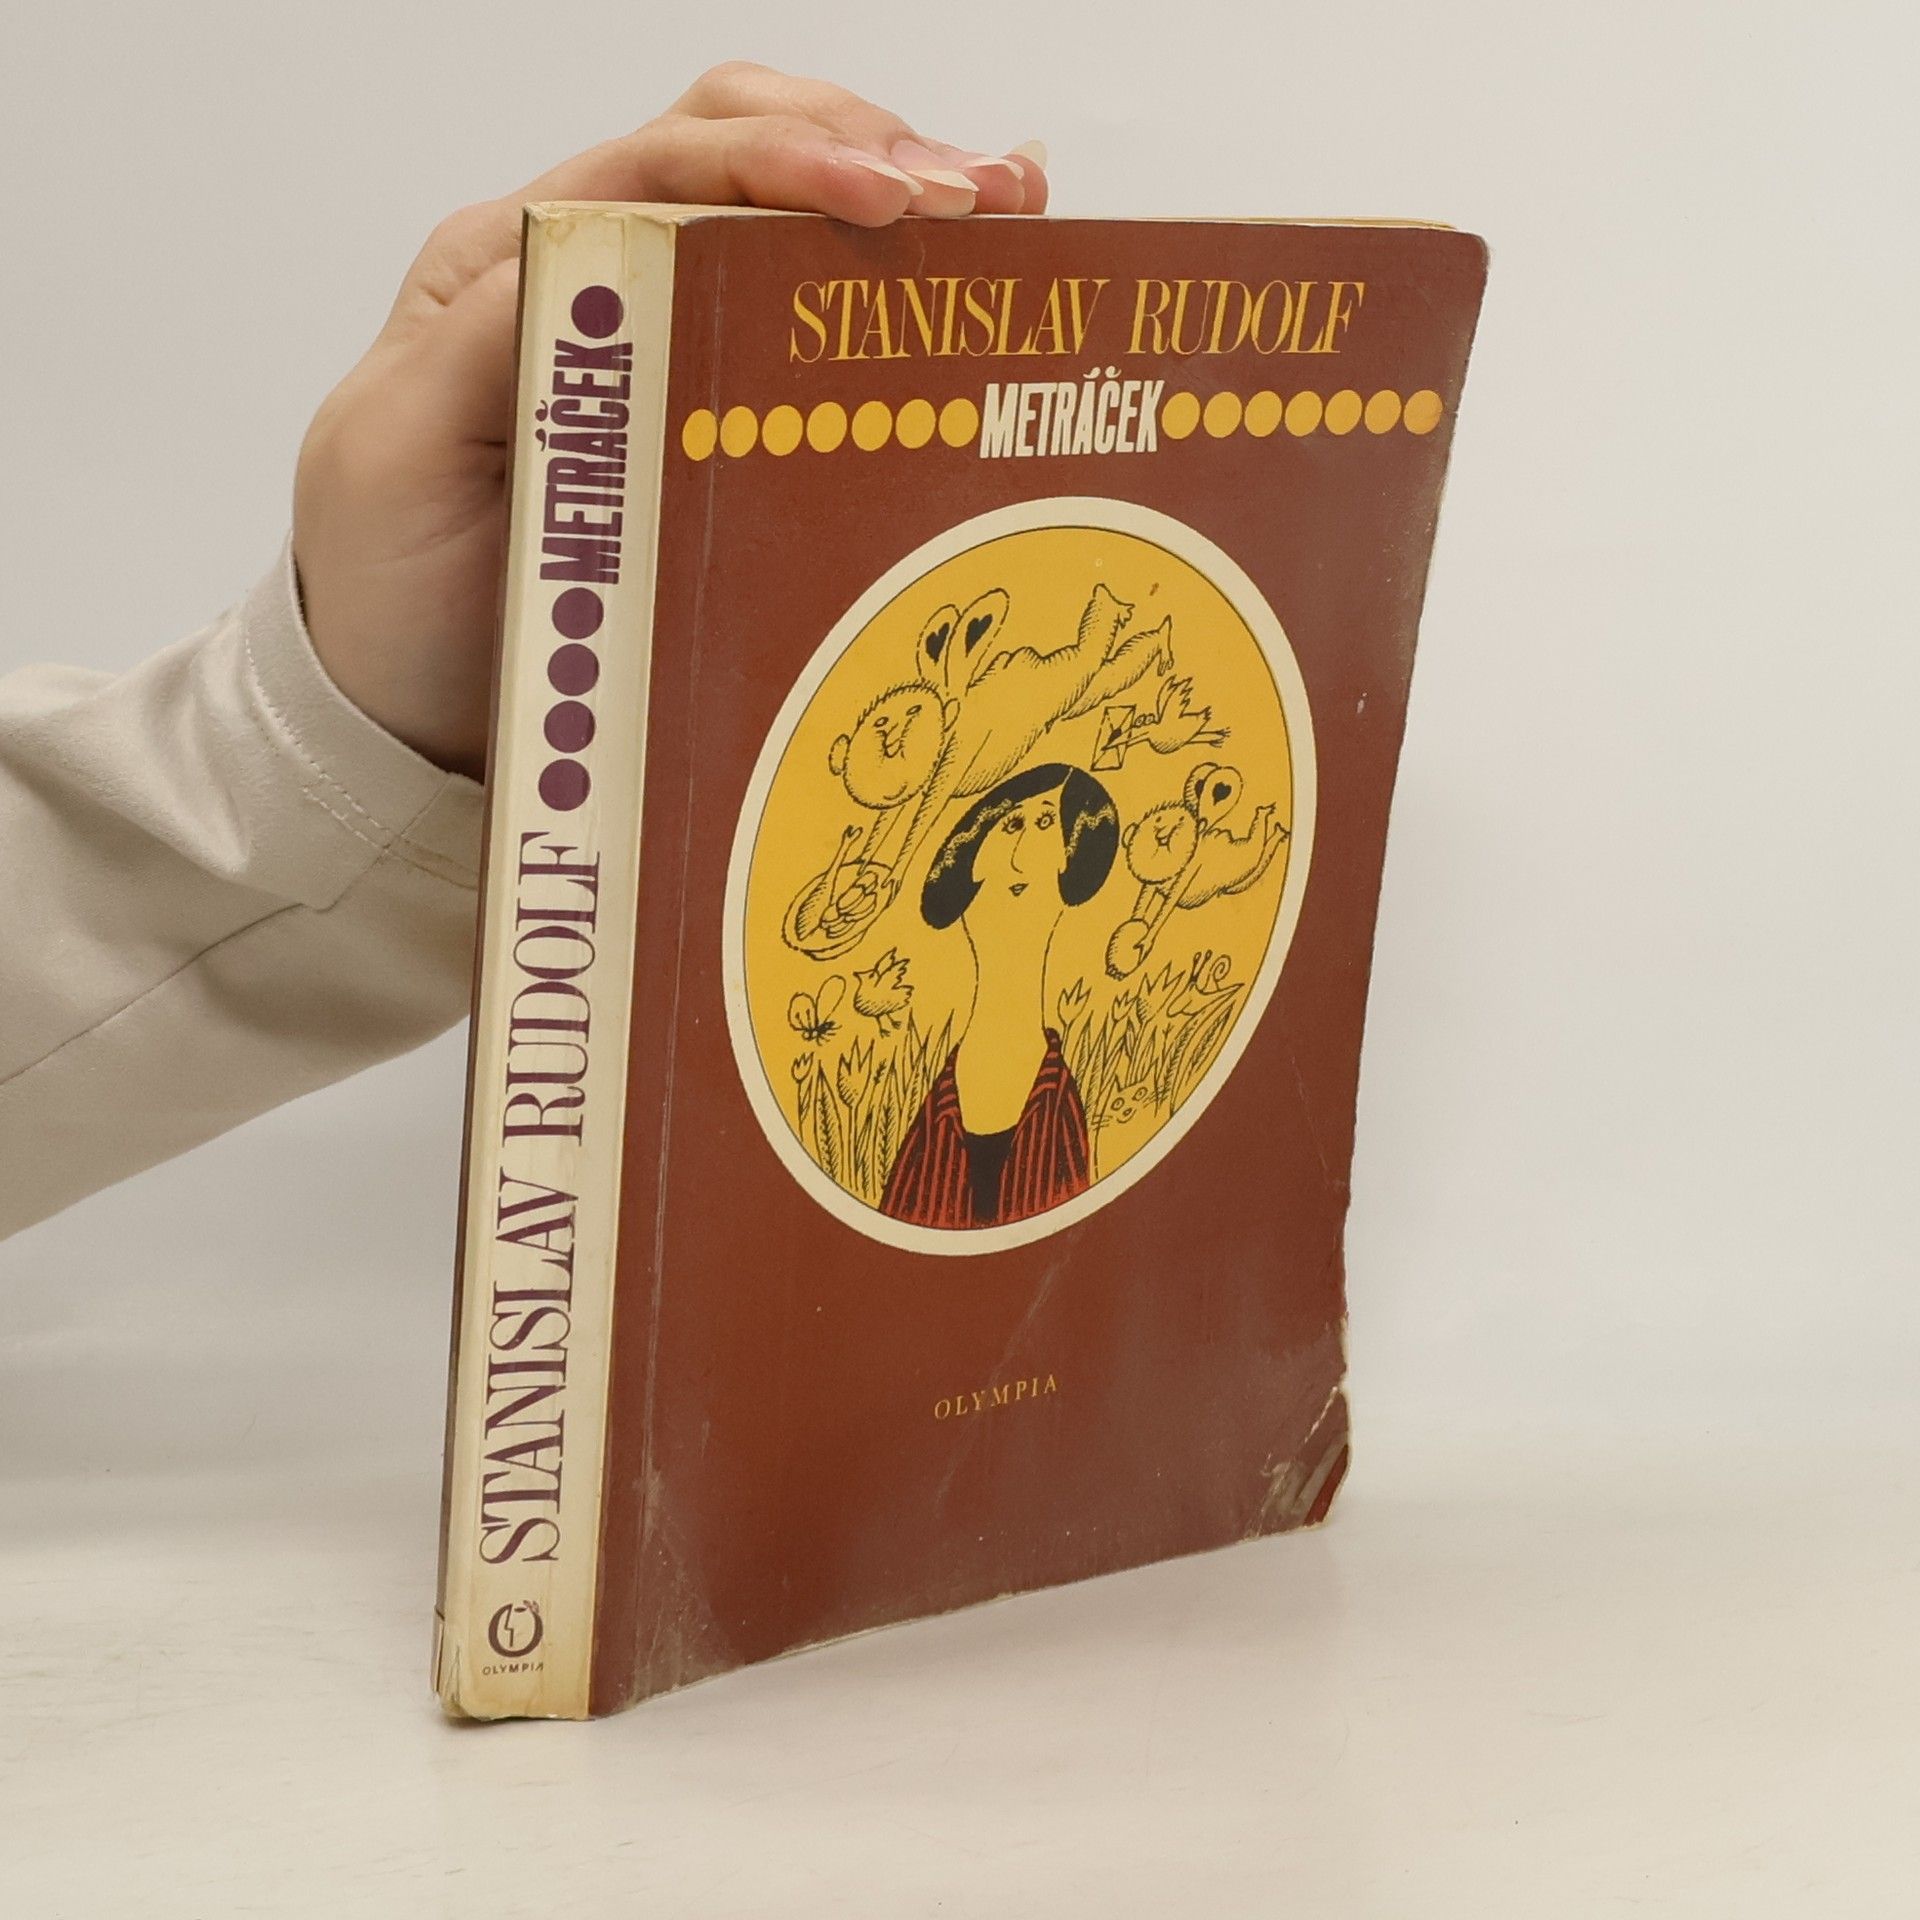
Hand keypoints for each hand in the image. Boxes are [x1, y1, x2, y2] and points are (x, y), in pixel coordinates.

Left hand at [292, 63, 1047, 778]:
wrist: (400, 708)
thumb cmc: (387, 588)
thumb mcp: (395, 458)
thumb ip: (485, 345)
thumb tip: (612, 261)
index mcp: (516, 269)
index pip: (666, 164)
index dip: (784, 163)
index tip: (890, 201)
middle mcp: (593, 281)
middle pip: (741, 151)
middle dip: (871, 149)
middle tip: (989, 199)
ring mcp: (657, 345)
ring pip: (784, 219)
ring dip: (900, 196)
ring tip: (1012, 213)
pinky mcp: (705, 418)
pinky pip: (799, 322)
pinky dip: (887, 282)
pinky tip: (971, 273)